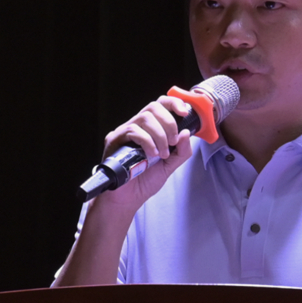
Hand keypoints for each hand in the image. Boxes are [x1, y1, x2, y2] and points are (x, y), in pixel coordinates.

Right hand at [94, 95, 193, 210]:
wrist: (128, 199)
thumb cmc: (144, 181)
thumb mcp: (170, 165)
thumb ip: (181, 151)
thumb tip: (186, 132)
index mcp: (150, 129)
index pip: (161, 105)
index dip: (174, 103)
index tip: (184, 112)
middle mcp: (137, 126)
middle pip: (153, 107)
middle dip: (169, 123)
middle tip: (173, 142)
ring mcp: (125, 132)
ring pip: (145, 117)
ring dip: (160, 135)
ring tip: (162, 153)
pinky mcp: (115, 139)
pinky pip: (133, 130)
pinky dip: (147, 141)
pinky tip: (151, 155)